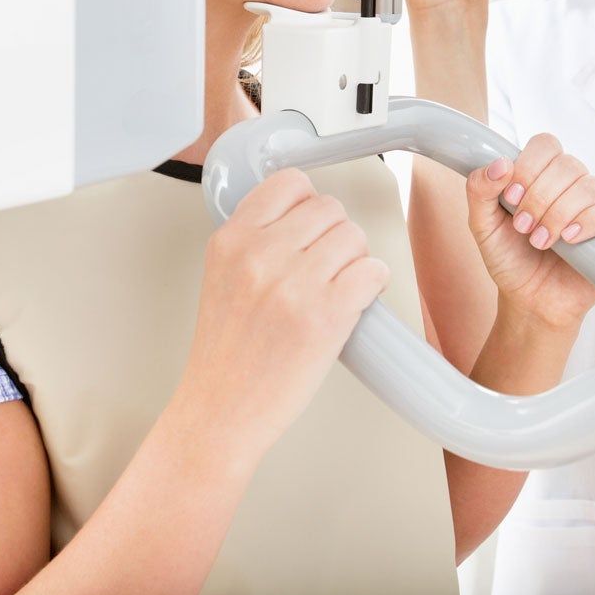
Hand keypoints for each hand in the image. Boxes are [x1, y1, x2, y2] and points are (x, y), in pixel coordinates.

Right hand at [177, 169, 390, 457]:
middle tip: (327, 265)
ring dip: (356, 259)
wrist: (221, 410)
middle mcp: (260, 255)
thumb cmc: (225, 353)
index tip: (311, 224)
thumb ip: (254, 239)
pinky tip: (356, 299)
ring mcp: (293, 284)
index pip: (289, 184)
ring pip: (354, 237)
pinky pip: (372, 271)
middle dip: (335, 235)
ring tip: (338, 286)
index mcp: (231, 240)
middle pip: (329, 209)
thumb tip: (303, 215)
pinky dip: (372, 283)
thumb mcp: (221, 276)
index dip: (308, 204)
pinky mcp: (324, 316)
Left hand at [464, 135, 594, 330]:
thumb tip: (500, 163)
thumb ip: (480, 190)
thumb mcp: (482, 225)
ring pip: (588, 187)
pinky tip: (570, 239)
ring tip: (540, 242)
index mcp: (542, 174)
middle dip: (540, 197)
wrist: (529, 300)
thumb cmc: (510, 259)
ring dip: (559, 214)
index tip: (511, 197)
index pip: (545, 145)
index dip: (528, 166)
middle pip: (567, 165)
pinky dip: (590, 222)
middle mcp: (572, 184)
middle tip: (522, 227)